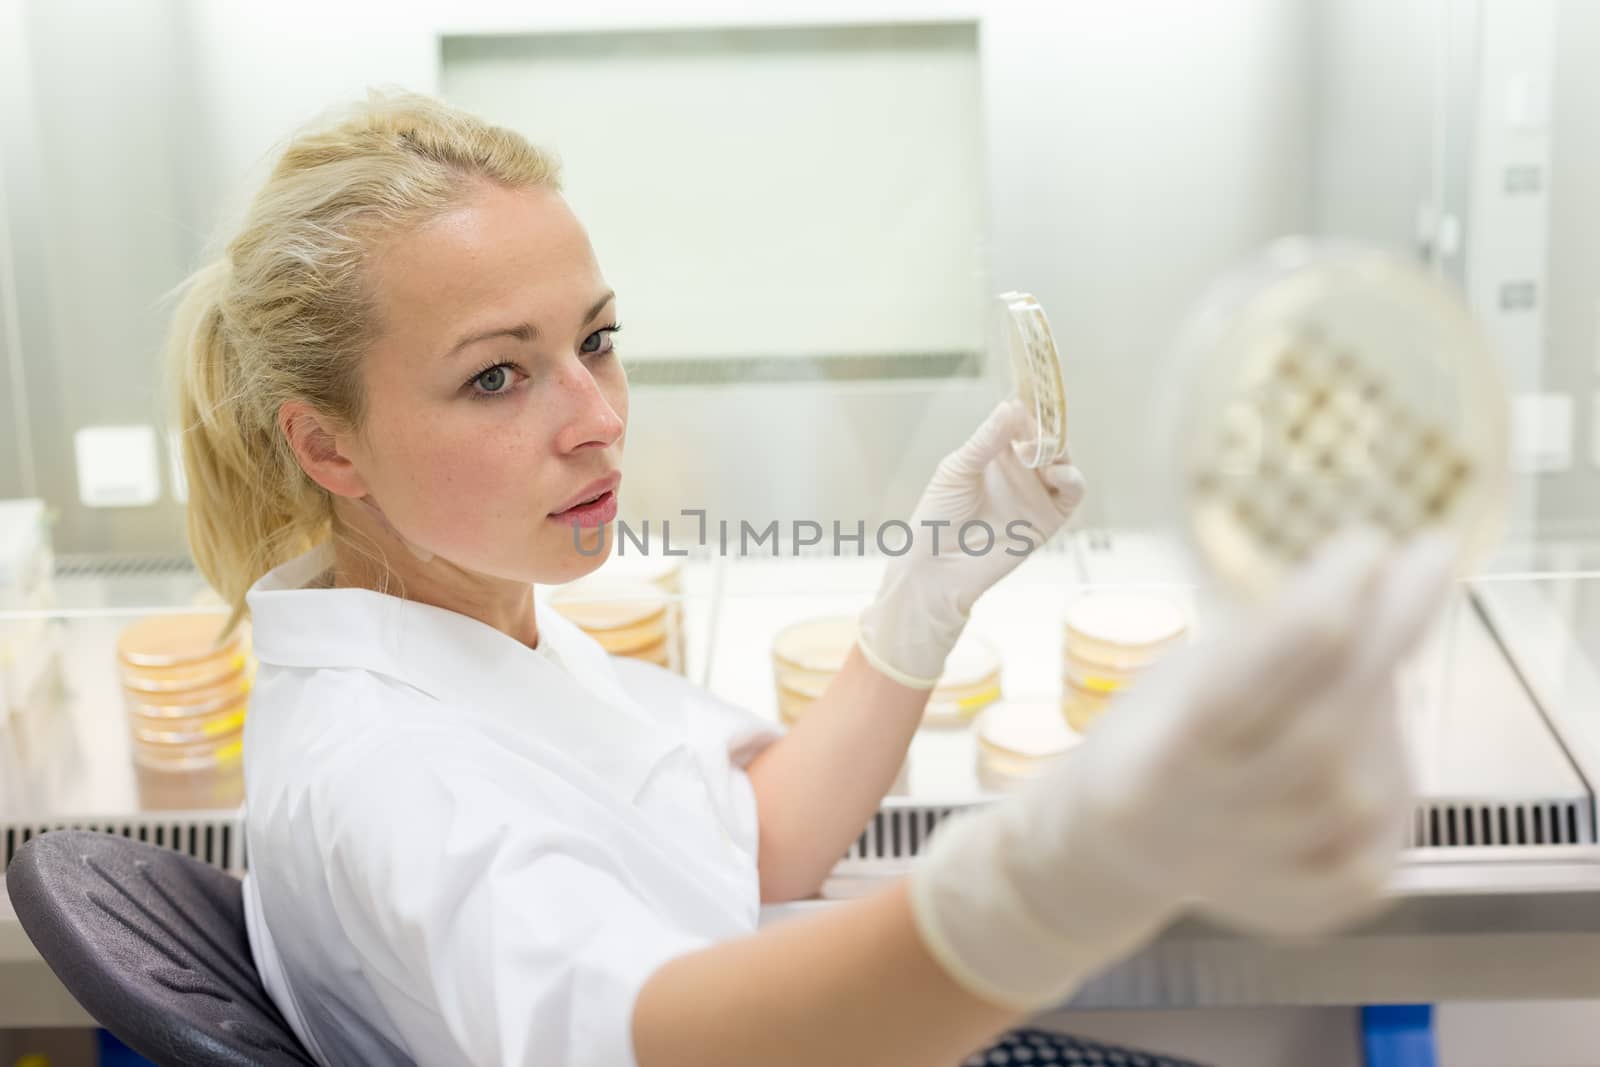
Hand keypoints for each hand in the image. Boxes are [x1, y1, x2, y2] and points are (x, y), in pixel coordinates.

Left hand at [858, 399, 1085, 686]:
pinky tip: (1055, 473)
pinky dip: (1071, 478)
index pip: (1021, 420)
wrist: (938, 567)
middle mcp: (1020, 469)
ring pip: (1064, 460)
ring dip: (1060, 450)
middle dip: (1049, 427)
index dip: (1031, 405)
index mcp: (995, 452)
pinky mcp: (1048, 518)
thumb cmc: (937, 517)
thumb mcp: (958, 469)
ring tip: (1042, 453)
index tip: (1037, 387)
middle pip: (1048, 437)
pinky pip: (1071, 492)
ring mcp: (1036, 492)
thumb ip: (987, 440)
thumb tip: (1011, 407)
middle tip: (1040, 425)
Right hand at [908, 528, 1454, 1009]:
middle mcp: (1215, 823)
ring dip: (1383, 705)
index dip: (1321, 606)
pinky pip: (1390, 828)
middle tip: (1424, 560)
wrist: (1127, 847)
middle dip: (1384, 631)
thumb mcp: (1186, 674)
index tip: (1368, 542)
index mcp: (1166, 755)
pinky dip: (1393, 770)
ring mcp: (1271, 873)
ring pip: (1370, 779)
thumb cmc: (1164, 736)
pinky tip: (1371, 740)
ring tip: (1363, 669)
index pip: (1254, 676)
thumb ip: (1268, 643)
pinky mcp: (1320, 906)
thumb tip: (1374, 576)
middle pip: (1328, 724)